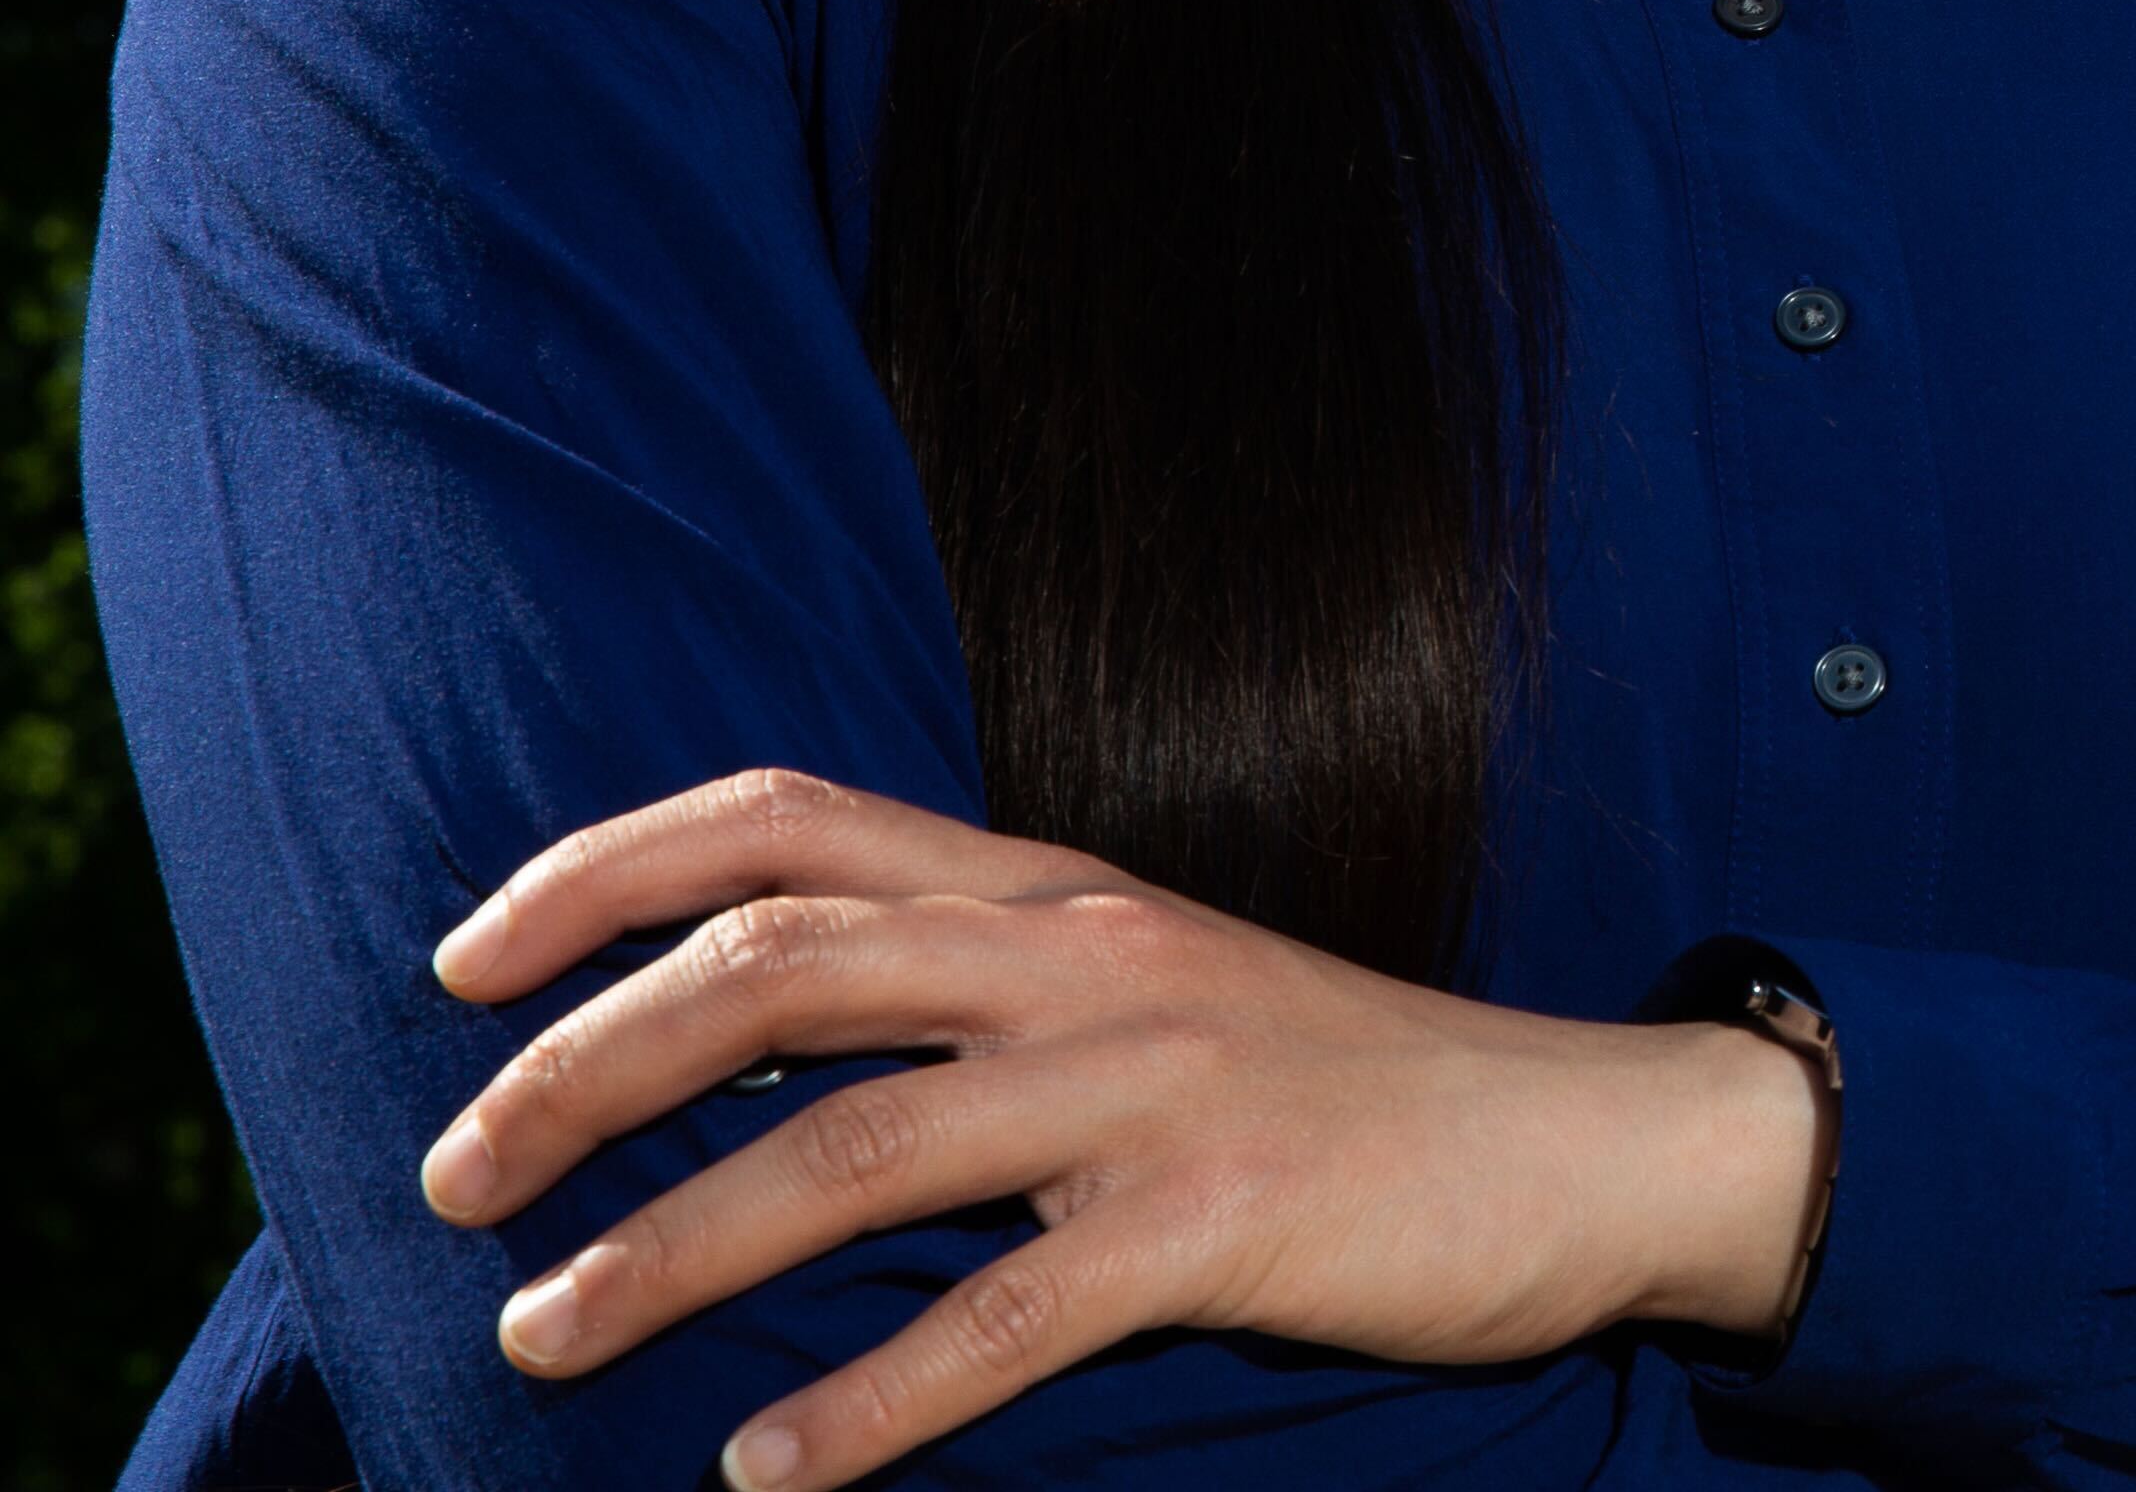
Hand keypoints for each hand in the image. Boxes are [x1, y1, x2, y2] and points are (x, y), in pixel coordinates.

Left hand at [418, 771, 1832, 1491]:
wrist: (1575, 1136)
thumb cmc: (1332, 1082)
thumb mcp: (1143, 990)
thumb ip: (976, 994)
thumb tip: (745, 1068)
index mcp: (1052, 888)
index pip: (787, 819)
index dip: (604, 870)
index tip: (463, 965)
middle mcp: (1083, 954)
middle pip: (779, 965)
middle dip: (581, 1067)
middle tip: (450, 1182)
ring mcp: (1156, 1080)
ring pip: (857, 1147)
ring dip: (673, 1248)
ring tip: (541, 1338)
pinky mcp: (1224, 1217)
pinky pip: (1004, 1317)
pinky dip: (865, 1405)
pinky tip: (765, 1475)